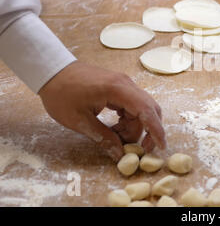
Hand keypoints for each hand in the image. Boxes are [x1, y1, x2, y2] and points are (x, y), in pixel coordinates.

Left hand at [38, 61, 165, 161]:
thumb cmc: (62, 93)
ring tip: (117, 138)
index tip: (161, 146)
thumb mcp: (79, 121)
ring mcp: (124, 84)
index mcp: (118, 89)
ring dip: (134, 127)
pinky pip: (133, 106)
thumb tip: (119, 154)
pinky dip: (129, 120)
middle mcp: (126, 84)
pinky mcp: (119, 87)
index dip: (156, 129)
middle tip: (139, 149)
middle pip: (149, 109)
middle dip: (148, 130)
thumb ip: (103, 137)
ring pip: (141, 109)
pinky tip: (115, 128)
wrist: (53, 71)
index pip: (146, 110)